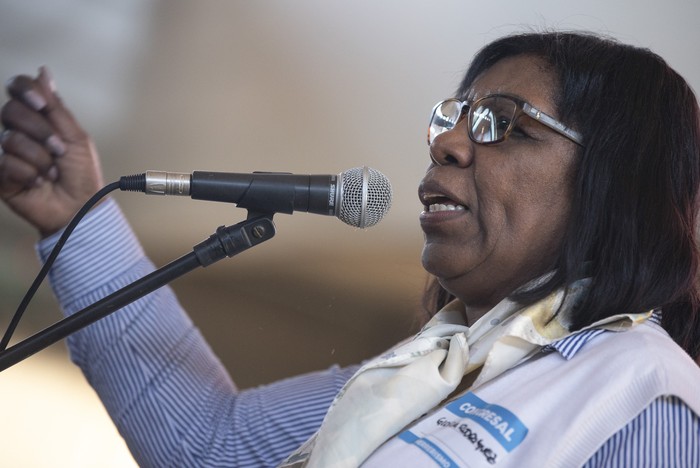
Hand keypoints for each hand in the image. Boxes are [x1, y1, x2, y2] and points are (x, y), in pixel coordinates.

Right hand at [0, 67, 103, 236]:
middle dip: (41, 132)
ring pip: (10, 139)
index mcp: (38, 118)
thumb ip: (56, 107)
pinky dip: (28, 174)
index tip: (41, 104)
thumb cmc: (82, 175)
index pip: (18, 88)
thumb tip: (43, 71)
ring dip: (40, 159)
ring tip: (52, 173)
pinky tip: (38, 183)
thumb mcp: (76, 138)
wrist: (79, 207)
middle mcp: (18, 131)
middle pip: (11, 111)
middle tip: (59, 151)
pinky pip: (4, 162)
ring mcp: (6, 152)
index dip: (24, 90)